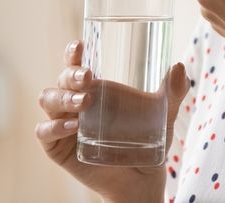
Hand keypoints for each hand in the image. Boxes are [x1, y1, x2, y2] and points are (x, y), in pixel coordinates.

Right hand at [35, 39, 190, 200]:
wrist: (142, 180)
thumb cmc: (148, 142)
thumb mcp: (163, 116)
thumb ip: (172, 93)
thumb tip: (179, 66)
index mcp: (95, 88)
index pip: (76, 64)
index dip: (72, 53)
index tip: (80, 44)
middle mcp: (75, 102)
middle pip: (61, 79)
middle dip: (70, 74)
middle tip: (89, 77)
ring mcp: (64, 124)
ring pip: (48, 100)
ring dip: (62, 98)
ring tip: (83, 103)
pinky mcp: (58, 148)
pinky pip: (44, 132)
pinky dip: (54, 127)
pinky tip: (72, 127)